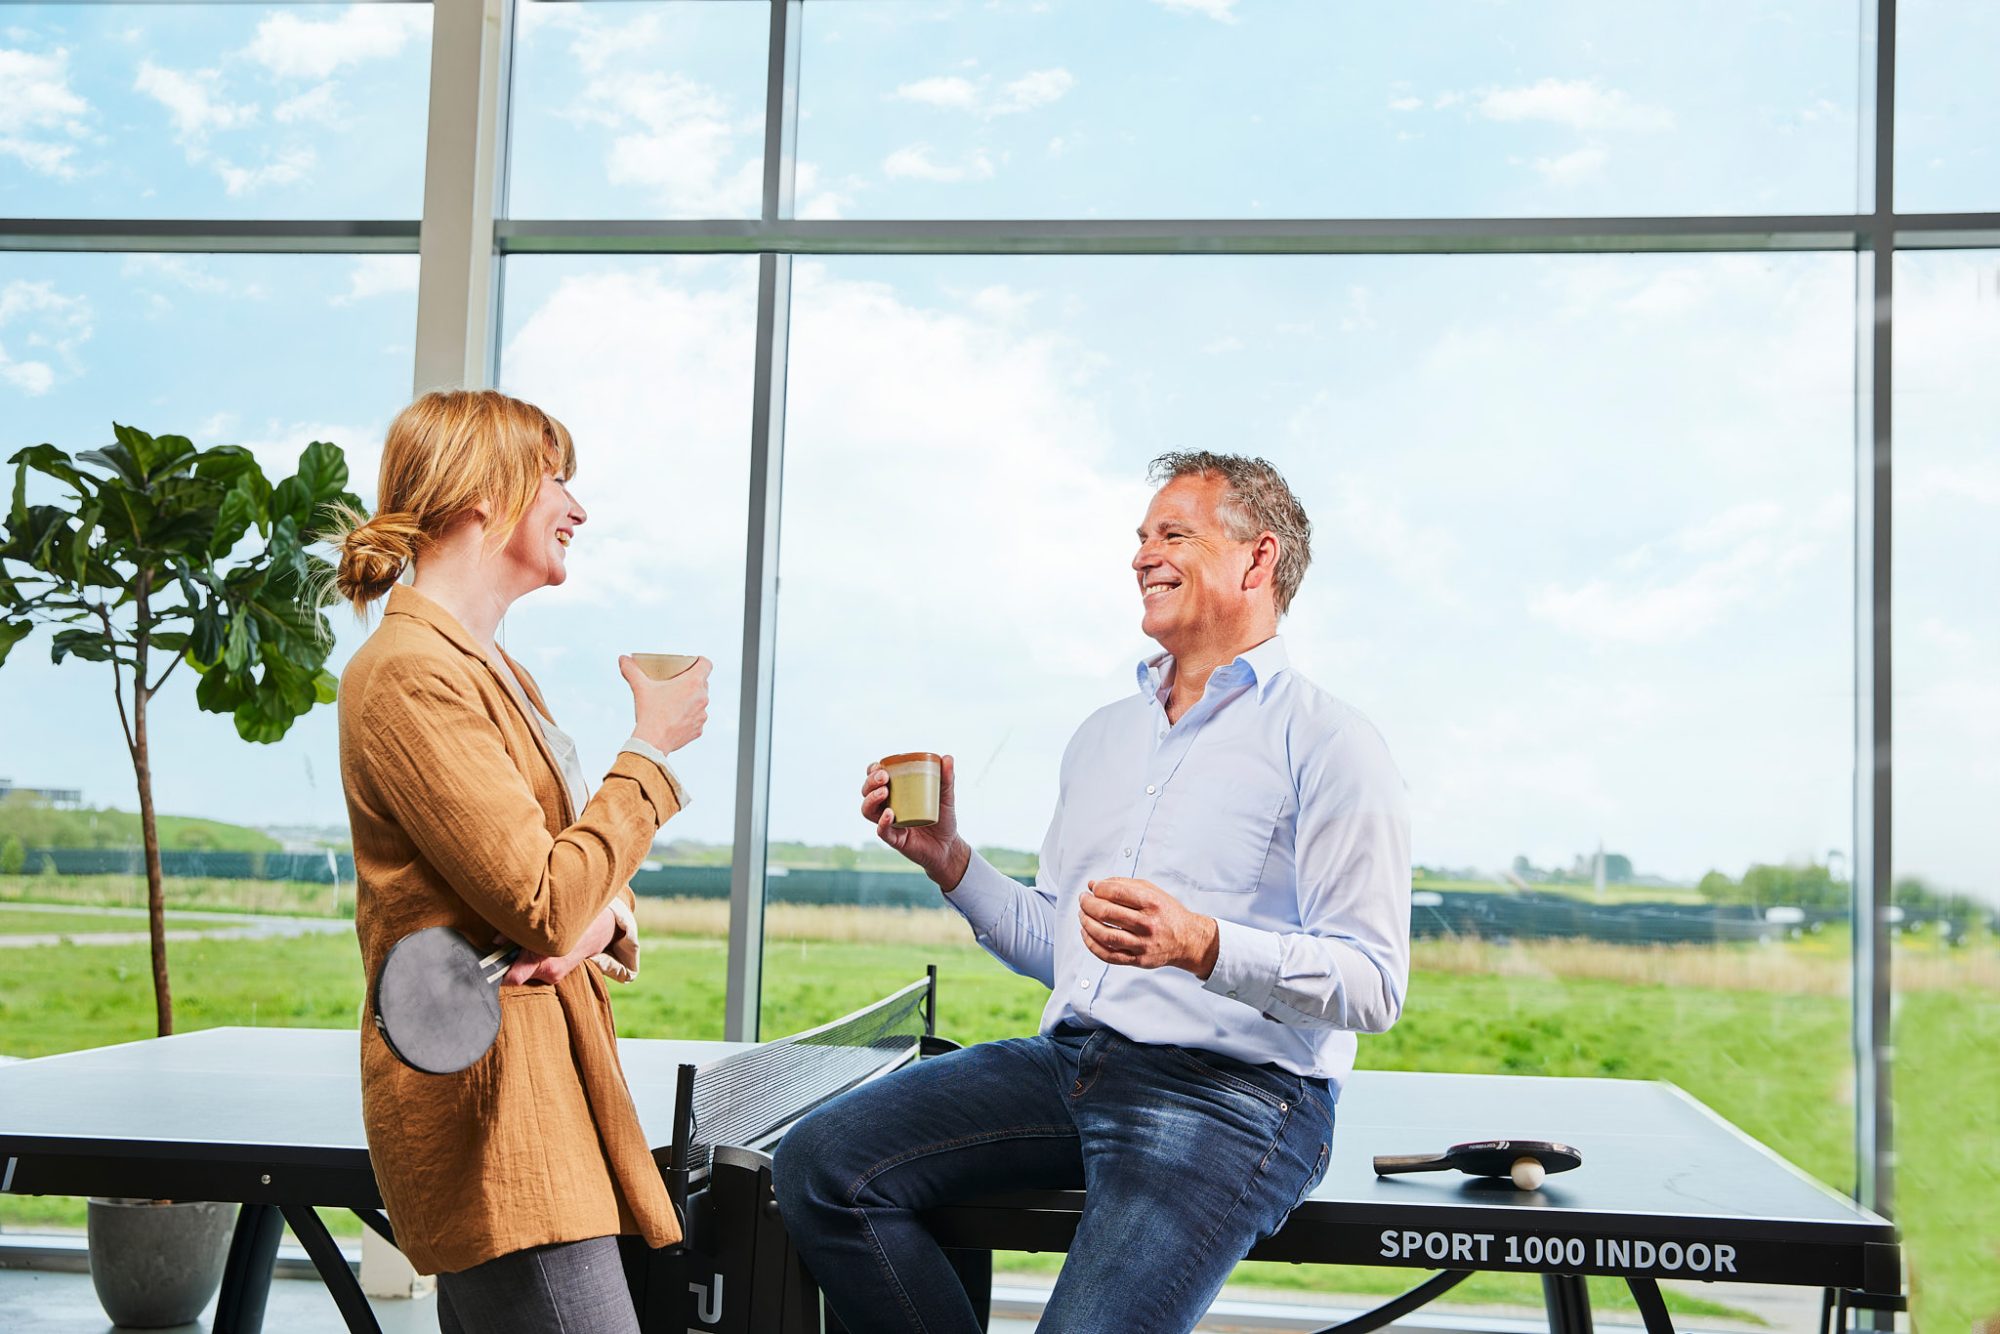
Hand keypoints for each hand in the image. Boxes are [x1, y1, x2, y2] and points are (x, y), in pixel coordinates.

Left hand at [502, 905, 618, 985]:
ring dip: (523, 961)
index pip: (513, 978)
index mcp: (543, 958)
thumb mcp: (543, 923)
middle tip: (508, 949)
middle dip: (511, 962)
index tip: (490, 965)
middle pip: (517, 975)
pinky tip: (541, 951)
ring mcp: (554, 977)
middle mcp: (549, 971)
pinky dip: (534, 963)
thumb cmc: (570, 921)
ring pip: (527, 973)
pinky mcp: (557, 977)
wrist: (599, 930)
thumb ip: (516, 934)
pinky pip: (537, 972)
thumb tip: (496, 942)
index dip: (499, 973)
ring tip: (529, 946)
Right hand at [620, 654, 710, 753]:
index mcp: (693, 683)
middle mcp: (702, 698)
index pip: (706, 664)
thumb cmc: (650, 712)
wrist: (653, 742)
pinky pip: (696, 719)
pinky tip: (677, 718)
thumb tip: (623, 658)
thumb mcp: (640, 687)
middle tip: (678, 682)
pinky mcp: (699, 729)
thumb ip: (631, 670)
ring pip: (700, 702)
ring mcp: (702, 715)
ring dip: (692, 700)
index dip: (700, 661)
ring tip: (677, 701)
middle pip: (703, 683)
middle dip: (692, 681)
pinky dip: (689, 717)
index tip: (693, 663)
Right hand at [861, 755, 969, 890]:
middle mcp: (887, 808)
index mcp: (895, 794)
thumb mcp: (946, 796)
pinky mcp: (895, 840)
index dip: (872, 771)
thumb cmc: (944, 819)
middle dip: (870, 783)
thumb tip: (947, 757)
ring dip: (871, 799)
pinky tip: (889, 813)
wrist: (949, 846)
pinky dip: (883, 822)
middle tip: (883, 777)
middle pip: (867, 793)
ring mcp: (889, 824)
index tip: (879, 766)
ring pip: (868, 811)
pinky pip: (883, 831)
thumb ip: (946, 778)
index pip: (875, 780)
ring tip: (883, 792)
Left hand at [1079, 877, 1220, 978]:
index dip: (1098, 888)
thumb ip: (1123, 884)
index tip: (1093, 888)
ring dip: (1086, 923)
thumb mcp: (1151, 891)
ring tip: (1082, 915)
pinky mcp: (1137, 960)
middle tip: (1083, 900)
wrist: (1187, 940)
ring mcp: (1142, 944)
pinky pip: (1108, 955)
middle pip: (1106, 913)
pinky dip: (1092, 945)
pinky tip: (1086, 934)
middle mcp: (1147, 924)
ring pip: (1105, 935)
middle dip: (1088, 904)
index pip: (1116, 892)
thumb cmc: (1166, 912)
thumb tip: (1093, 884)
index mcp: (1151, 903)